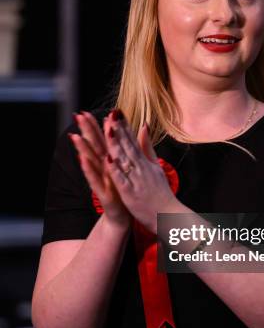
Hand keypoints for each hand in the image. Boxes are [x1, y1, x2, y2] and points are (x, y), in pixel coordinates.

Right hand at [68, 111, 131, 229]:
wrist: (124, 216)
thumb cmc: (123, 192)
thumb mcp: (124, 170)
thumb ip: (122, 152)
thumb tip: (118, 136)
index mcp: (111, 162)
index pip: (102, 141)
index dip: (95, 126)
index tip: (87, 111)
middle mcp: (103, 170)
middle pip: (94, 147)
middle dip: (86, 132)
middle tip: (77, 116)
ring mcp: (102, 181)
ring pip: (92, 162)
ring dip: (83, 149)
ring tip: (75, 136)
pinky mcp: (103, 193)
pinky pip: (95, 180)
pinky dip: (89, 170)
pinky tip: (83, 160)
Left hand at [104, 112, 176, 233]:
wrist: (168, 216)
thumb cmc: (160, 193)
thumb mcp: (155, 167)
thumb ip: (147, 147)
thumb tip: (144, 126)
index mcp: (145, 162)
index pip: (133, 141)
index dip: (125, 126)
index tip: (116, 111)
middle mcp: (141, 168)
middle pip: (128, 147)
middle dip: (119, 130)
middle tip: (111, 113)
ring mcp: (136, 180)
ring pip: (124, 160)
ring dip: (116, 145)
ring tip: (107, 130)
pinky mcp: (131, 194)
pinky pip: (122, 180)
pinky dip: (115, 169)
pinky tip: (108, 159)